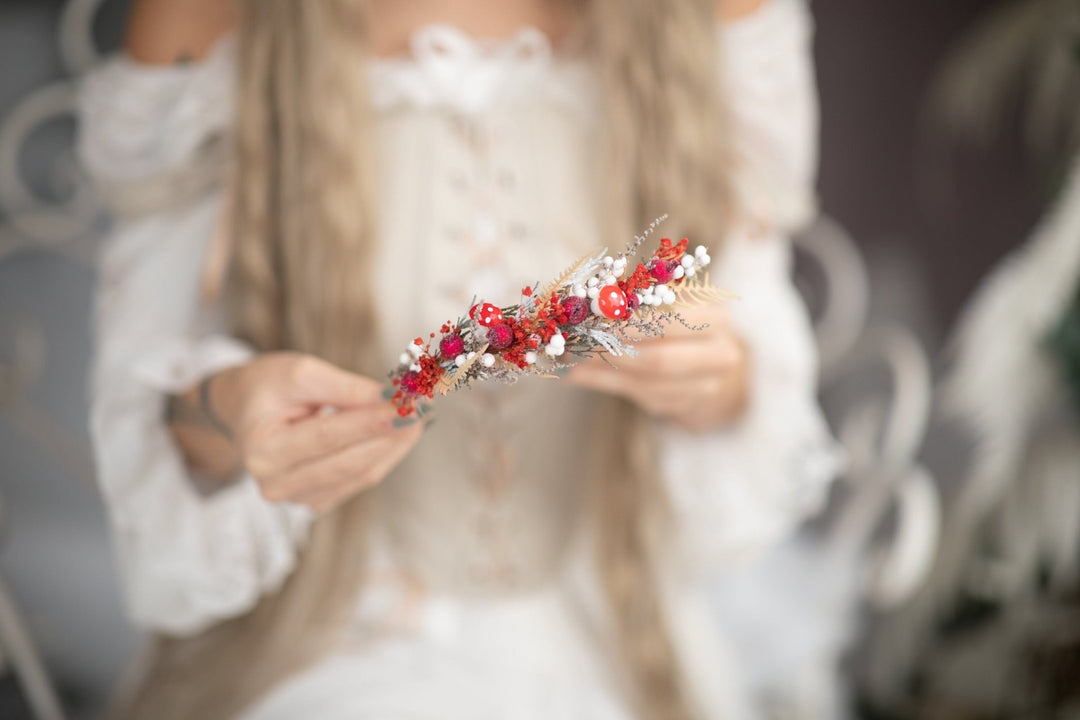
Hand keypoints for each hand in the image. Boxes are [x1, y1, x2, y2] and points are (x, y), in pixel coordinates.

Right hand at [208, 352, 422, 512]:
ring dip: (397, 444)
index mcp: (262, 449)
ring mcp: (297, 498)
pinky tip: (402, 432)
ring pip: (362, 474)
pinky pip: (361, 479)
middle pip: (350, 461)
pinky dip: (385, 454)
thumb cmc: (270, 385)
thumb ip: (344, 388)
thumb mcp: (300, 372)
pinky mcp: (317, 501)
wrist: (245, 409)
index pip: (328, 436)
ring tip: (421, 413)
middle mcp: (275, 483)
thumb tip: (391, 399)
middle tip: (425, 405)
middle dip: (393, 433)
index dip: (372, 421)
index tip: (410, 403)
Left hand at [566, 303, 748, 431]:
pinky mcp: (685, 406)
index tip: (597, 318)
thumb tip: (590, 304)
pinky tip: (584, 374)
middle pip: (661, 361)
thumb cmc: (685, 322)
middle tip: (581, 344)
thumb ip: (640, 303)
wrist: (713, 360)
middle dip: (616, 352)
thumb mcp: (674, 303)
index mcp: (717, 321)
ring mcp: (705, 387)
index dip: (632, 323)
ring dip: (606, 373)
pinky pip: (642, 397)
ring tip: (574, 360)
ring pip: (648, 384)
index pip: (674, 323)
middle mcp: (720, 356)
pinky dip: (609, 385)